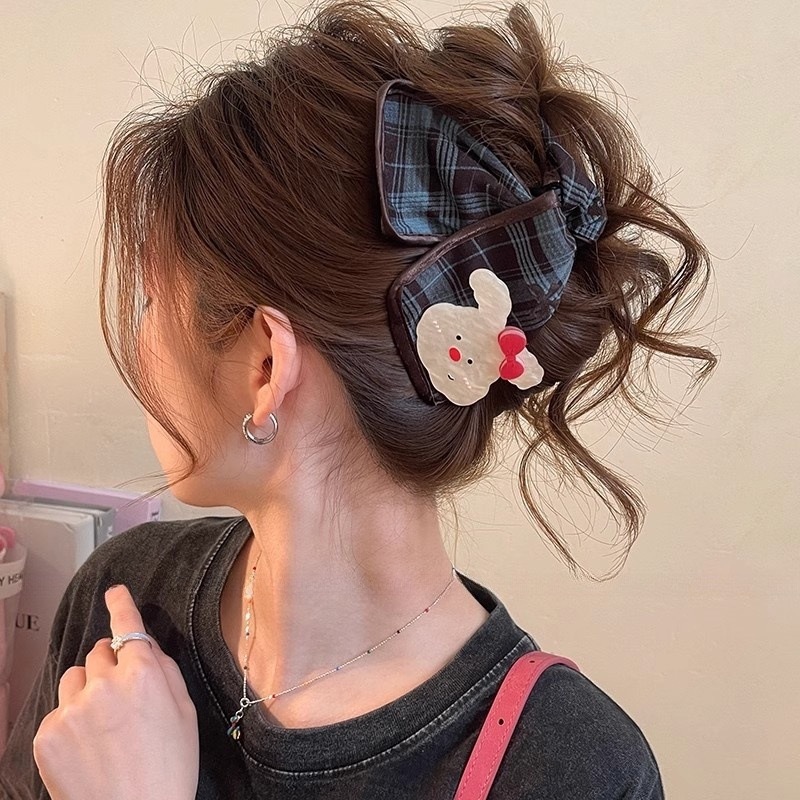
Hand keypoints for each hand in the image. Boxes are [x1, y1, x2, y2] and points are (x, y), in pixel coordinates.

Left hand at [32, 584, 198, 799]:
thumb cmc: (168, 768)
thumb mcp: (185, 712)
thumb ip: (165, 670)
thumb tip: (147, 647)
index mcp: (144, 675)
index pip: (127, 626)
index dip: (120, 604)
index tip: (115, 592)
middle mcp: (105, 684)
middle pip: (99, 651)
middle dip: (110, 665)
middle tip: (121, 696)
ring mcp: (72, 709)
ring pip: (74, 677)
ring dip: (86, 689)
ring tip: (101, 724)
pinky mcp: (47, 734)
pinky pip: (57, 710)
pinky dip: (70, 720)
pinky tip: (86, 746)